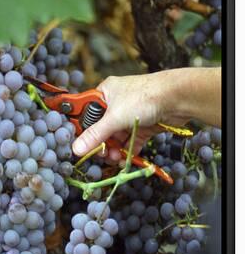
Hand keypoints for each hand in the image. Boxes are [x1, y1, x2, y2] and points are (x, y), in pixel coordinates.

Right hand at [72, 71, 189, 160]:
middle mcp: (116, 103)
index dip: (83, 130)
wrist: (178, 98)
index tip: (81, 145)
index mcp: (105, 93)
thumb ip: (95, 135)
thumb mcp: (114, 117)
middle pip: (102, 128)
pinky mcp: (143, 125)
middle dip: (101, 144)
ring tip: (114, 159)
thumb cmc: (144, 97)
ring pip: (117, 137)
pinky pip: (130, 141)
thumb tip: (76, 149)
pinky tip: (123, 160)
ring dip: (114, 150)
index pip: (87, 113)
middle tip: (101, 155)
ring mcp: (130, 115)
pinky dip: (127, 151)